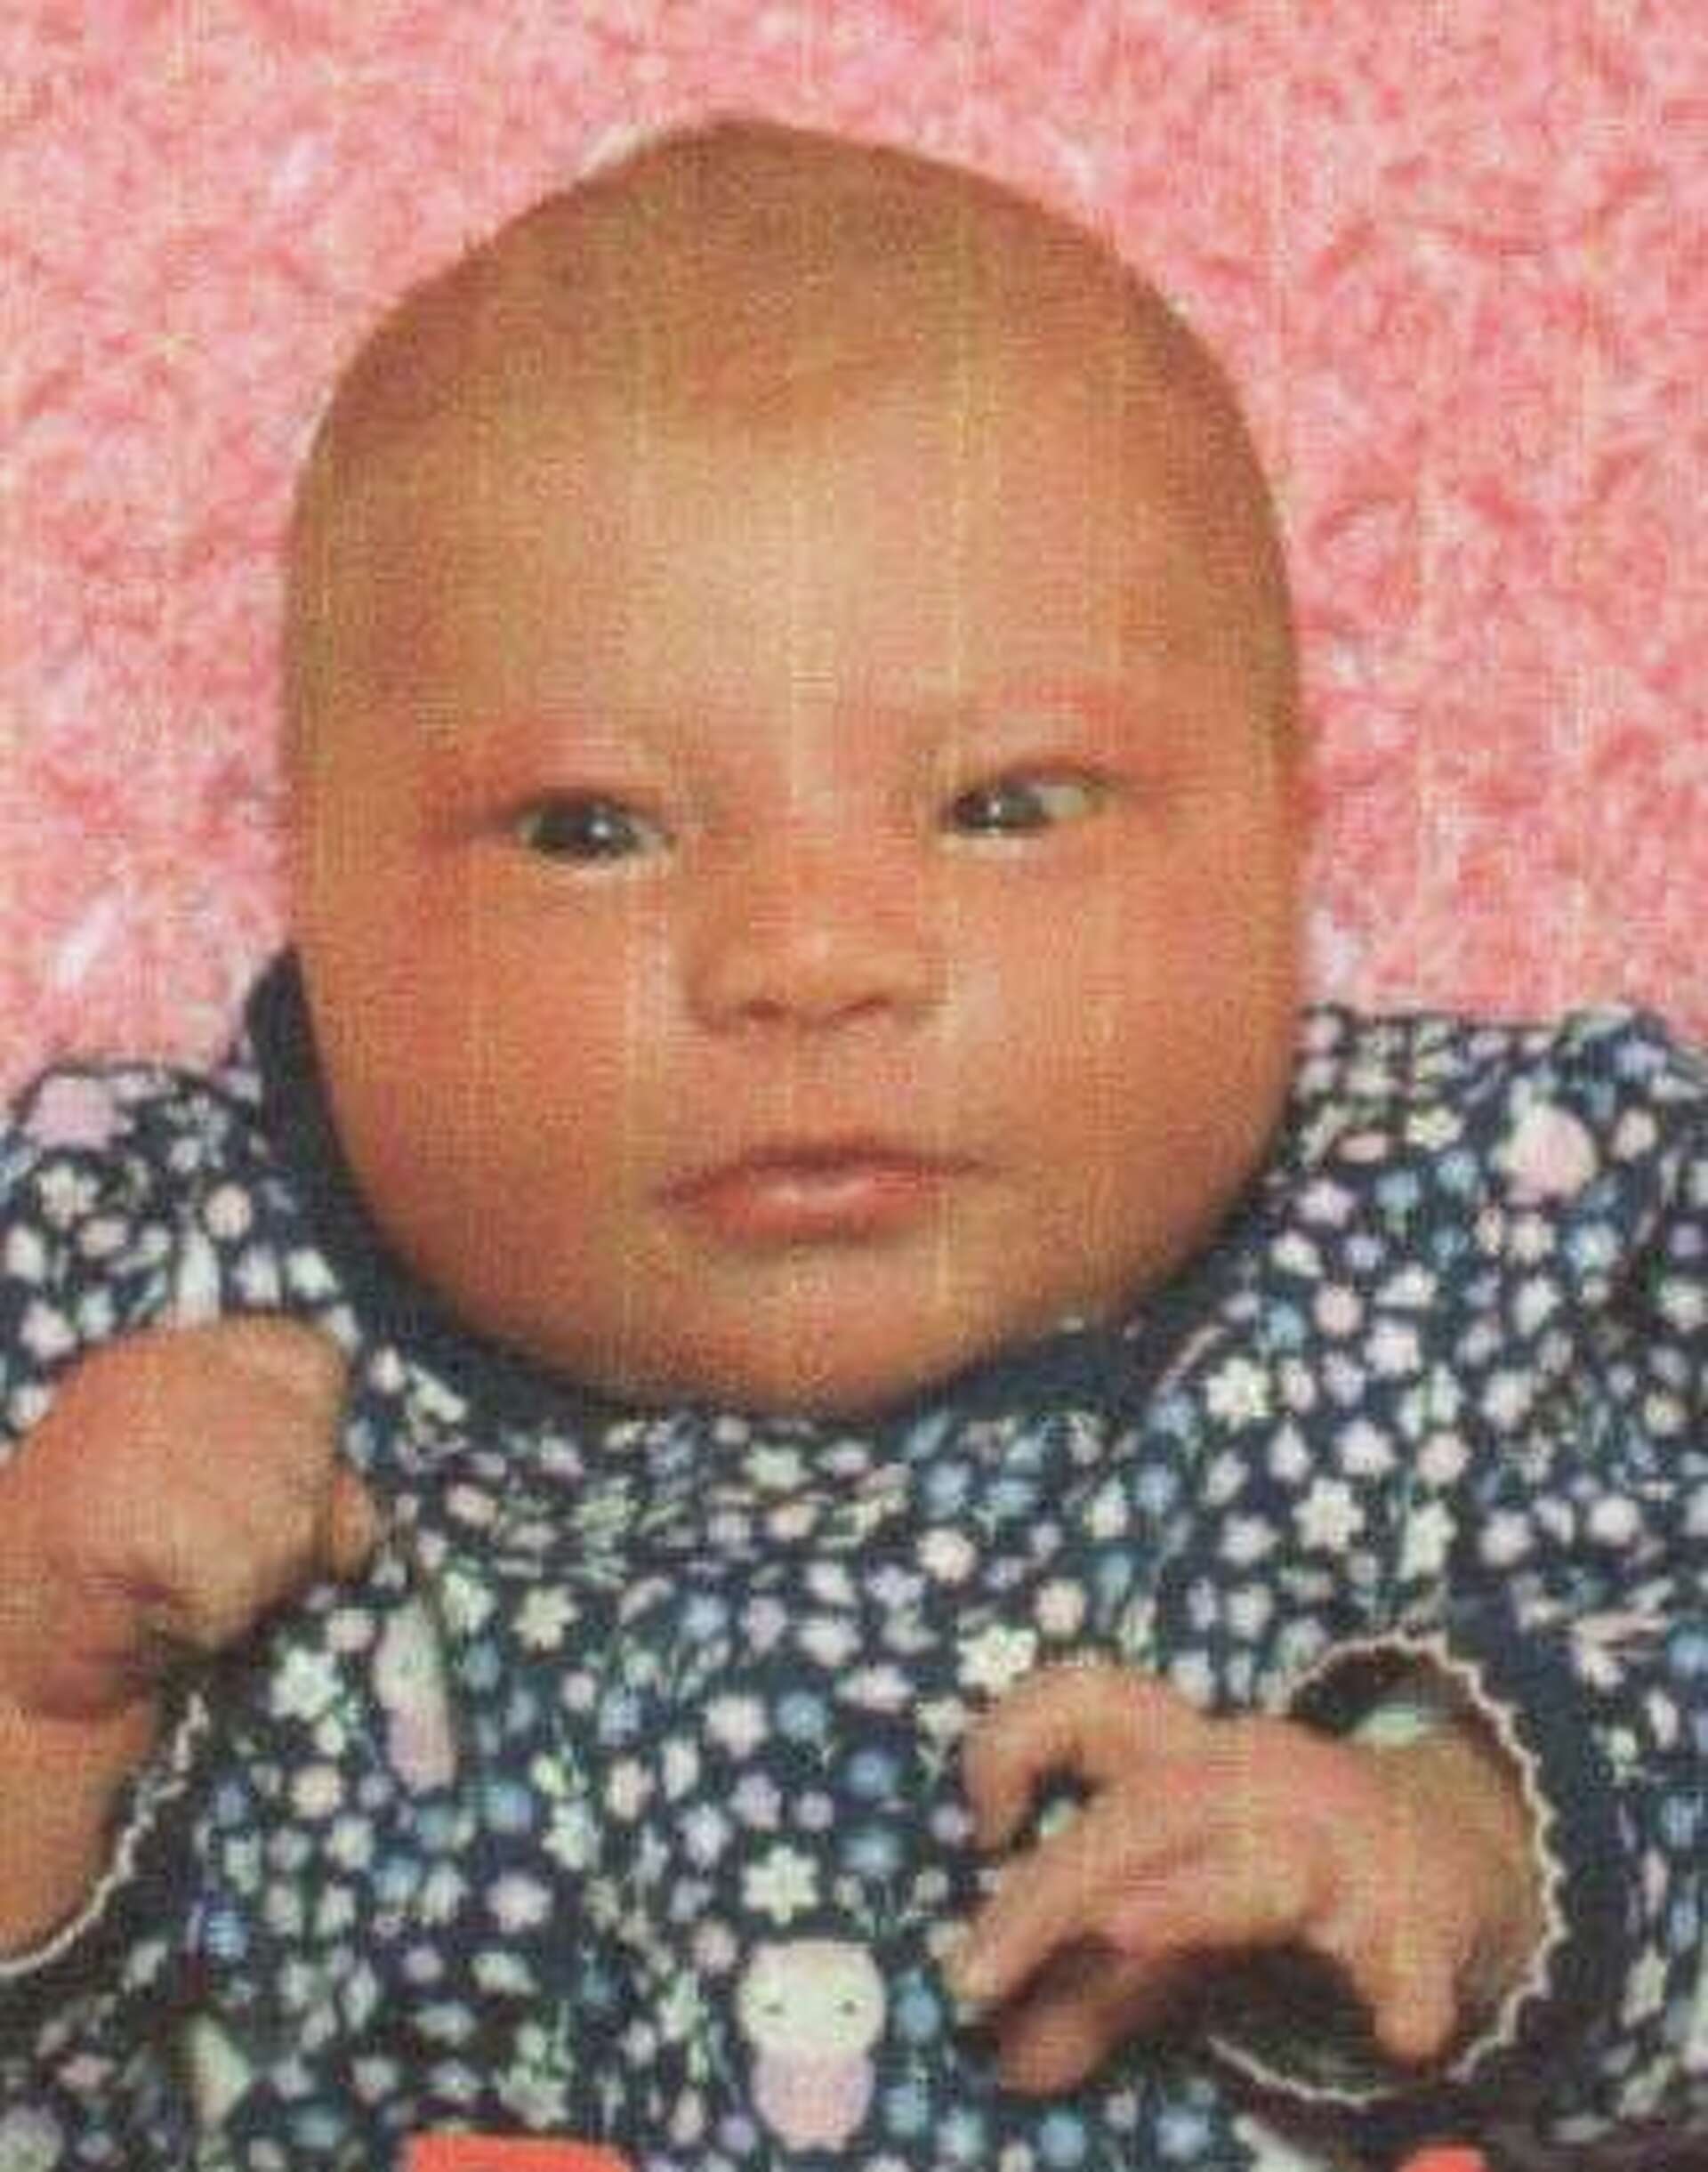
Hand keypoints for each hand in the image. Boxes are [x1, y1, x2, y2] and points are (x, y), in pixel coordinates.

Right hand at [0, 1317, 376, 1722]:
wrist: (4, 1655)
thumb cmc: (130, 1576)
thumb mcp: (229, 1501)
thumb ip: (305, 1484)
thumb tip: (357, 1523)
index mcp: (175, 1354)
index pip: (312, 1360)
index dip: (312, 1436)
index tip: (259, 1490)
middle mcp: (155, 1375)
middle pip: (311, 1450)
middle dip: (288, 1527)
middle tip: (209, 1560)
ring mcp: (133, 1437)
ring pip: (285, 1520)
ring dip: (252, 1580)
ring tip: (179, 1586)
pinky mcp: (120, 1513)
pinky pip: (234, 1579)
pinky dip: (213, 1617)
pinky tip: (156, 1612)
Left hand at [950, 1663, 1542, 2093]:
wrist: (1449, 1845)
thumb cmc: (1273, 1861)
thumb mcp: (1178, 1906)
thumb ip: (1091, 1981)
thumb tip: (1001, 2060)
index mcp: (1182, 1757)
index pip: (1088, 1704)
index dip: (1016, 1741)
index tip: (985, 1829)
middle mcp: (1252, 1781)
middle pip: (1144, 1812)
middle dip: (1054, 1887)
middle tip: (970, 1979)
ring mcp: (1336, 1845)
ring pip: (1263, 1867)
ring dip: (1192, 1901)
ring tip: (1126, 1930)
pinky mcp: (1417, 1916)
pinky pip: (1411, 1950)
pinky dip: (1406, 1984)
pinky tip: (1401, 2031)